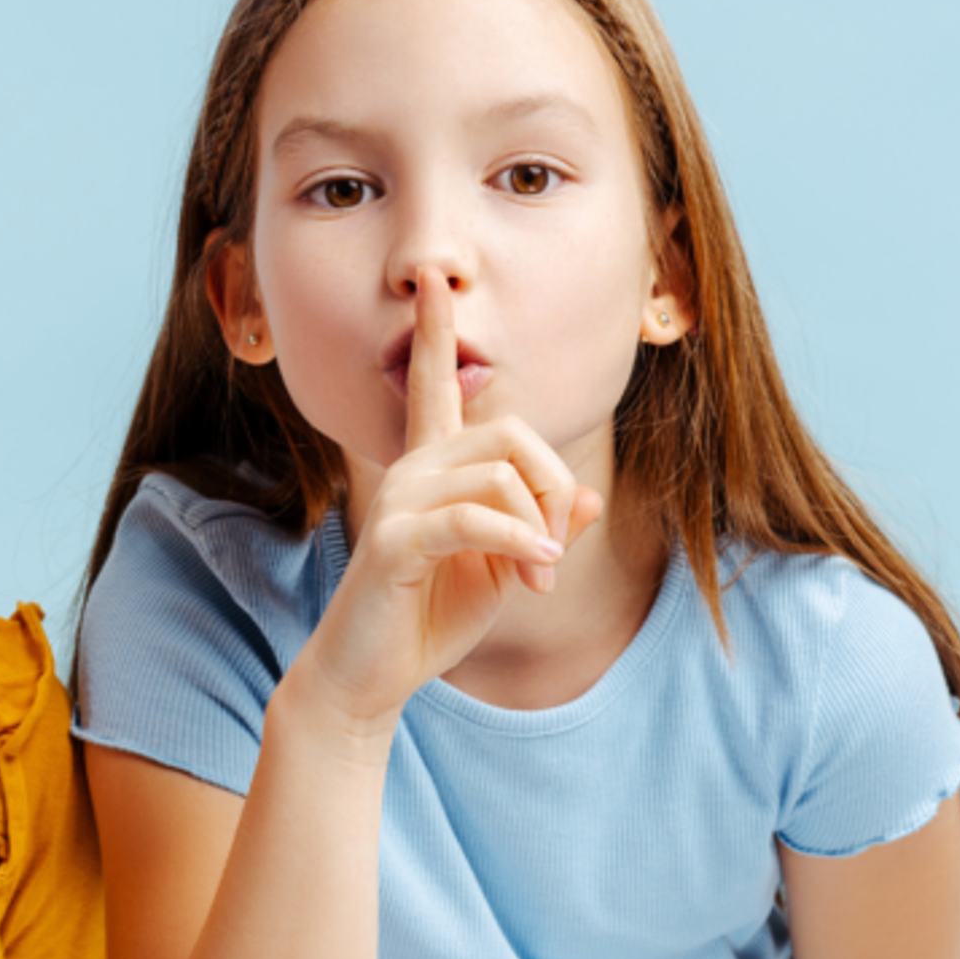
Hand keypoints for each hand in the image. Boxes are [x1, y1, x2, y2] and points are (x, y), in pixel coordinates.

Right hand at [288, 273, 602, 750]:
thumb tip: (589, 496)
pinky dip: (518, 540)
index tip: (432, 282)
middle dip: (553, 488)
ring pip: (500, 476)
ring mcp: (399, 501)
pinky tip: (536, 571)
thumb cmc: (429, 621)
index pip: (434, 384)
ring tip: (538, 580)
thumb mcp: (503, 572)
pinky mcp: (395, 539)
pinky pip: (475, 517)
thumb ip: (543, 529)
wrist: (370, 676)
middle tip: (553, 551)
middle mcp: (412, 471)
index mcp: (432, 469)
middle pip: (510, 434)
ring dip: (539, 531)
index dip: (434, 332)